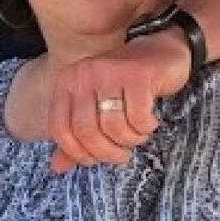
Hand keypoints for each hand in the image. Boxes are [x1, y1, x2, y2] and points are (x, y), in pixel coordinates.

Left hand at [46, 29, 187, 172]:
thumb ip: (75, 137)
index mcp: (66, 83)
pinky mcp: (137, 74)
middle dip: (106, 152)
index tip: (94, 160)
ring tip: (137, 136)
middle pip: (86, 131)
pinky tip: (149, 123)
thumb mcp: (95, 108)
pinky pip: (137, 116)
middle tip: (121, 156)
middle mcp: (83, 75)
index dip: (76, 152)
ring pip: (112, 126)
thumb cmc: (124, 87)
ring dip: (129, 140)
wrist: (161, 52)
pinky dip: (145, 128)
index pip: (59, 129)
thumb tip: (57, 168)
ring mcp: (109, 72)